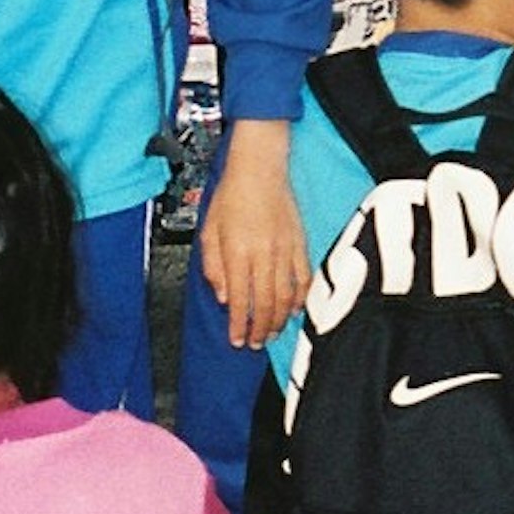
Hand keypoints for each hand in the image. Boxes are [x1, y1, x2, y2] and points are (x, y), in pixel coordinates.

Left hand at [204, 120, 309, 347]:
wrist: (260, 169)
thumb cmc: (232, 196)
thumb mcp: (208, 231)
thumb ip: (213, 266)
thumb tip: (222, 296)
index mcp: (237, 252)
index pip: (238, 299)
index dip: (238, 325)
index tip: (236, 340)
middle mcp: (263, 255)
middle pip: (265, 304)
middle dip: (260, 330)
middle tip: (255, 344)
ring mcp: (285, 250)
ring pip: (286, 296)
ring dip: (279, 320)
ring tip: (273, 333)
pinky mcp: (300, 244)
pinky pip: (304, 278)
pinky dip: (301, 298)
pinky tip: (295, 309)